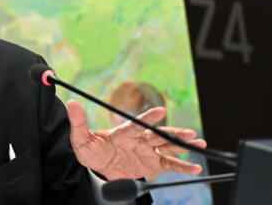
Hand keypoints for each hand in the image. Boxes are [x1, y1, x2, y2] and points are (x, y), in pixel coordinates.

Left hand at [66, 100, 207, 179]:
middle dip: (174, 134)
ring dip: (183, 145)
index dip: (148, 118)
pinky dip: (182, 166)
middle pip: (158, 135)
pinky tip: (196, 167)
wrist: (99, 168)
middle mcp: (139, 140)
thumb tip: (71, 103)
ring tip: (199, 143)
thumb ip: (78, 123)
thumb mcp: (81, 140)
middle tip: (190, 133)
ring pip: (167, 146)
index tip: (160, 111)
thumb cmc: (92, 151)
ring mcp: (147, 151)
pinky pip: (169, 165)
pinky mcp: (153, 164)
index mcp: (123, 132)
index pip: (137, 124)